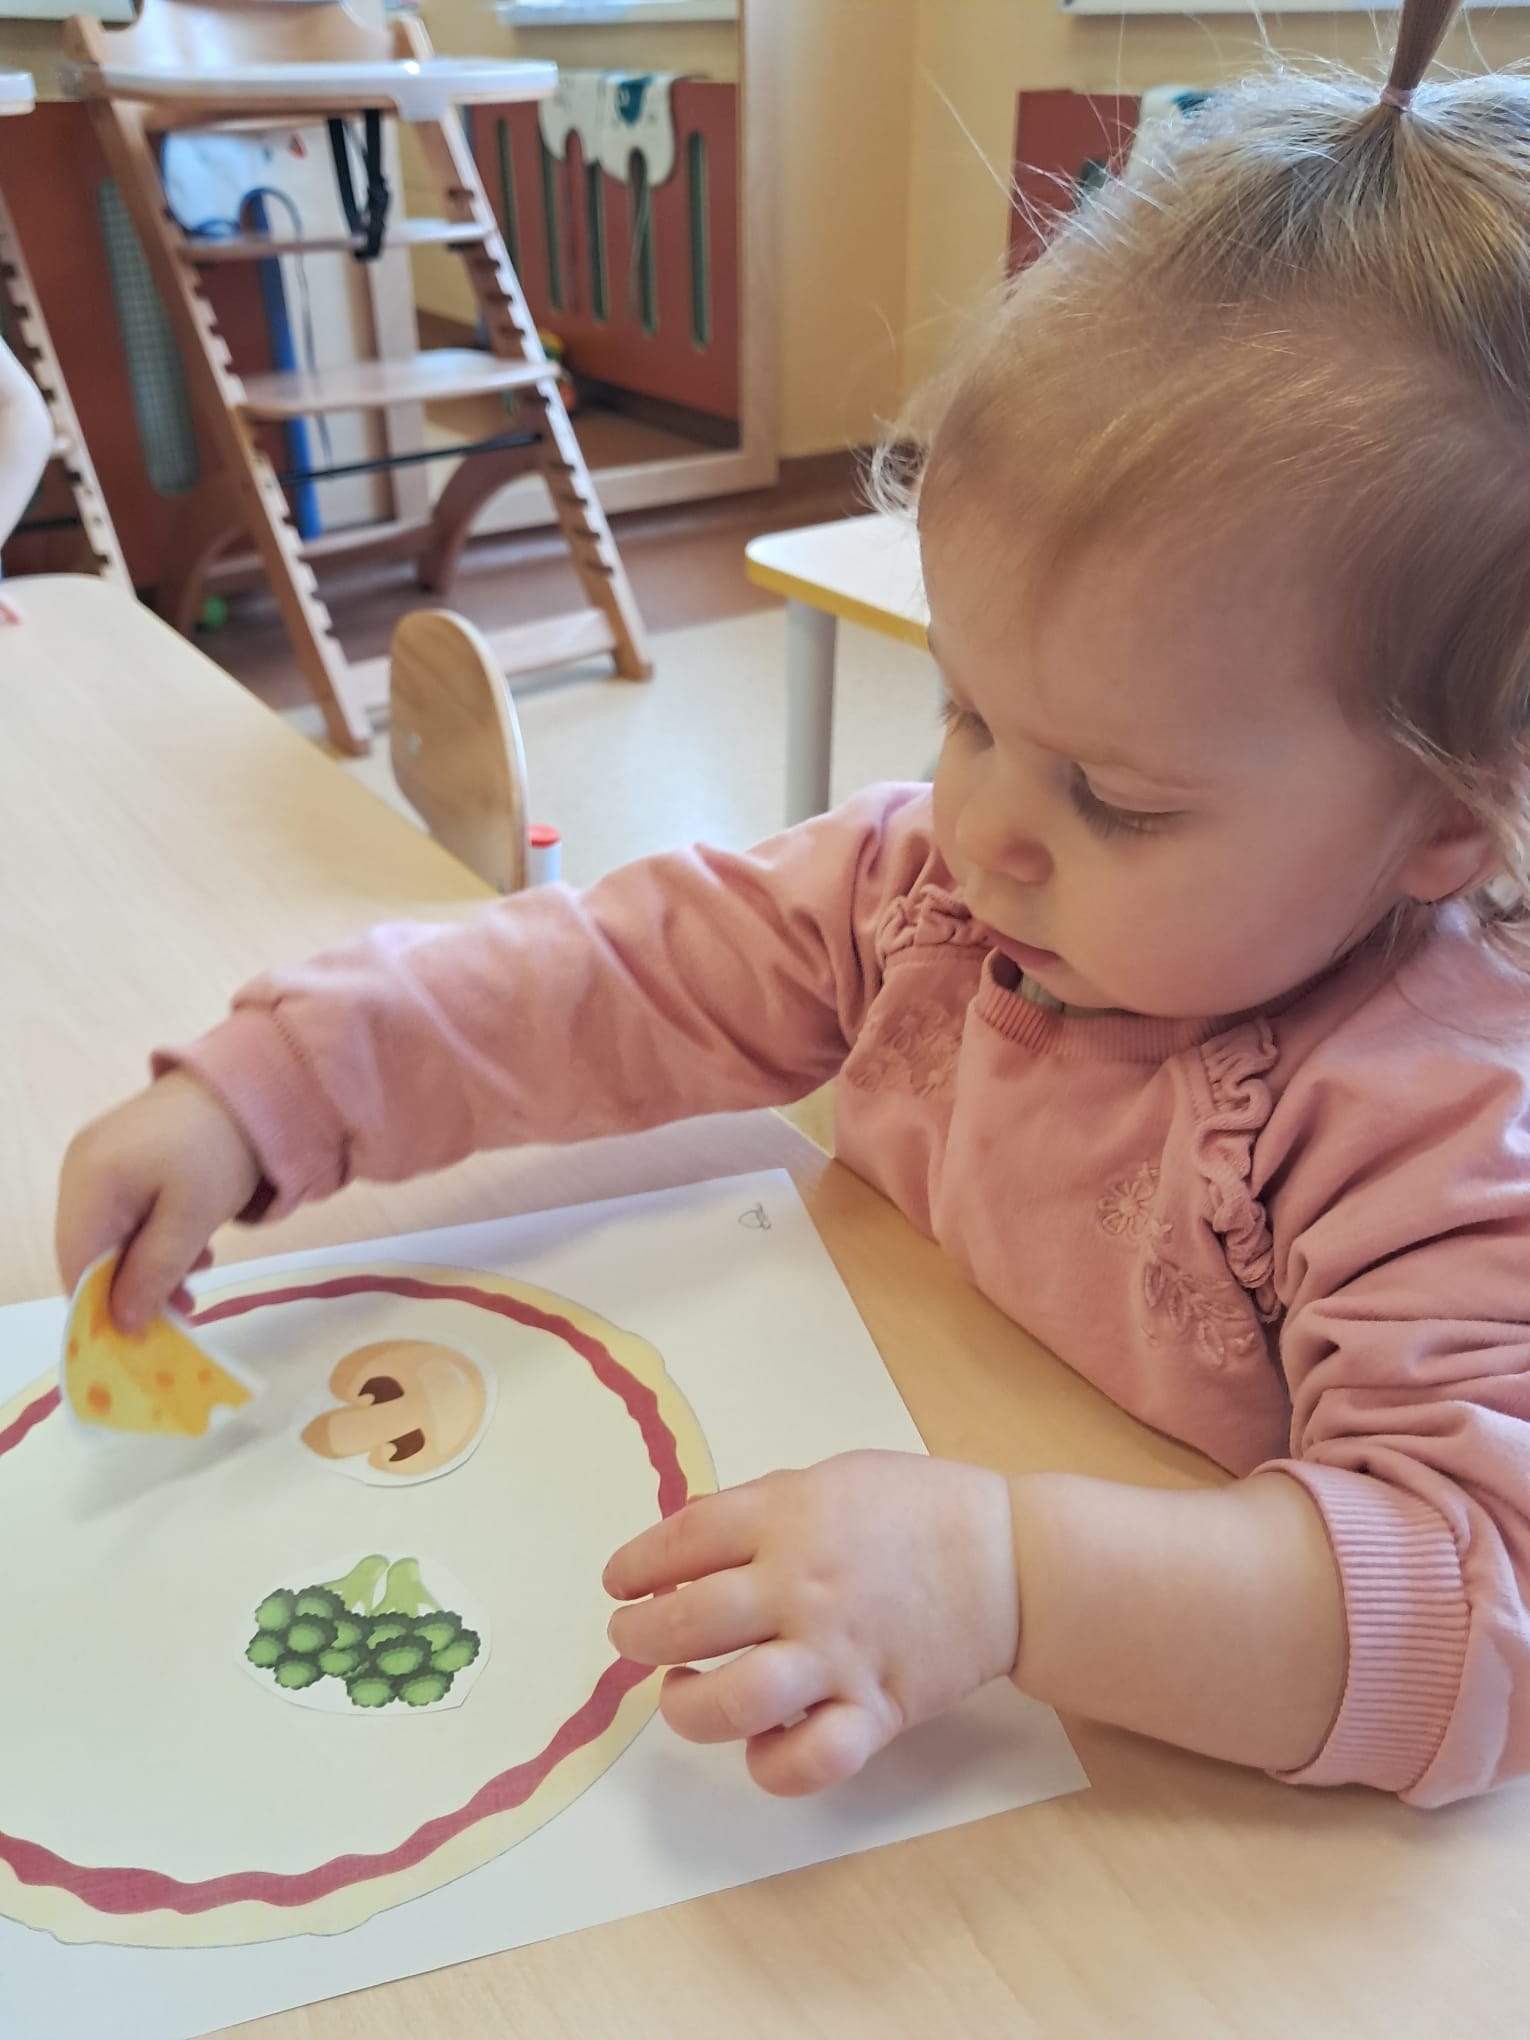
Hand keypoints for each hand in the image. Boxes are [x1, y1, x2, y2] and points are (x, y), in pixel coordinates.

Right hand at [55, 1072, 262, 1331]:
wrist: (250, 1085)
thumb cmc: (222, 1149)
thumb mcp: (193, 1218)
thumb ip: (155, 1271)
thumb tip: (123, 1323)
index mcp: (90, 1182)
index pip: (77, 1265)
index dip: (101, 1308)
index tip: (140, 1339)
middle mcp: (80, 1171)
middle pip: (91, 1252)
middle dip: (132, 1289)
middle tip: (183, 1311)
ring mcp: (98, 1162)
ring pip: (111, 1237)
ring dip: (150, 1267)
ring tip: (196, 1280)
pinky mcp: (121, 1160)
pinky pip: (126, 1214)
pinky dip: (155, 1239)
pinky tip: (194, 1249)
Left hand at [604, 1450, 1018, 1795]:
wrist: (1009, 1559)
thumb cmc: (918, 1509)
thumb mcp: (831, 1478)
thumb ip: (761, 1507)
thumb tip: (687, 1542)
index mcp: (788, 1516)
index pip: (681, 1542)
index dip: (635, 1566)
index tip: (619, 1582)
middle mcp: (801, 1586)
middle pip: (685, 1622)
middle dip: (638, 1637)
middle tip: (632, 1638)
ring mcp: (835, 1654)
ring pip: (730, 1700)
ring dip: (686, 1705)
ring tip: (682, 1692)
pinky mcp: (872, 1710)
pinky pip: (806, 1761)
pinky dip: (770, 1764)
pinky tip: (758, 1744)